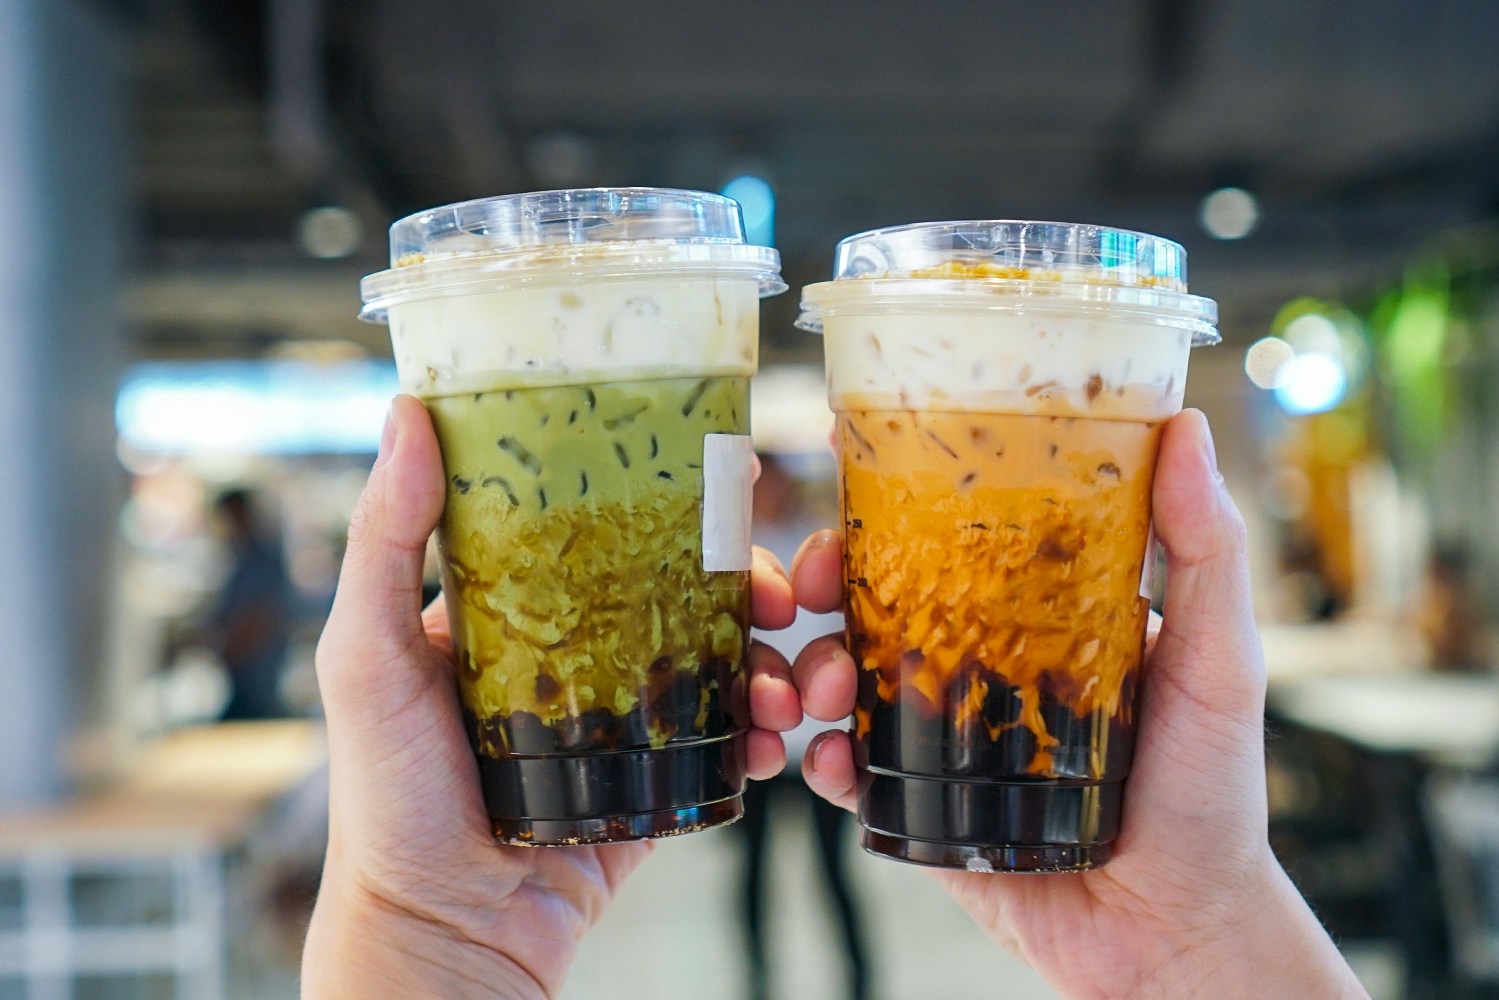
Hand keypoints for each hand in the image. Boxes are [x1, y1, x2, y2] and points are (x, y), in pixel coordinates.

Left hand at [302, 396, 799, 998]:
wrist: (443, 935)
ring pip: (715, 661)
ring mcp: (615, 717)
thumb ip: (383, 540)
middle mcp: (570, 651)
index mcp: (509, 608)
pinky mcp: (651, 780)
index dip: (670, 503)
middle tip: (783, 598)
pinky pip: (723, 741)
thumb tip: (408, 414)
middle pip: (680, 588)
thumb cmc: (387, 798)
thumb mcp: (367, 657)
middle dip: (748, 584)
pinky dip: (763, 735)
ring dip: (770, 663)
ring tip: (791, 691)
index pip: (600, 527)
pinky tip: (778, 742)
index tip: (727, 489)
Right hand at [790, 409, 1367, 998]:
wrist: (1177, 930)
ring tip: (820, 688)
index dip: (893, 495)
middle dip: (828, 576)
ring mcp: (948, 732)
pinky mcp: (923, 805)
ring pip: (847, 673)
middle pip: (879, 594)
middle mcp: (985, 660)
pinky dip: (825, 759)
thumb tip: (1184, 425)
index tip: (848, 456)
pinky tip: (828, 761)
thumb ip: (1204, 549)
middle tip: (815, 583)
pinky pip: (854, 771)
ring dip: (812, 664)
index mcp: (1040, 611)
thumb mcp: (1218, 659)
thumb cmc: (1211, 792)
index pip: (956, 530)